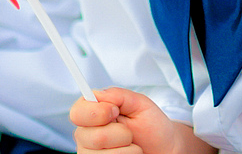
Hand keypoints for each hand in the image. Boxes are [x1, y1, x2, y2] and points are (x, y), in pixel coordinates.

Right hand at [70, 89, 214, 153]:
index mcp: (91, 114)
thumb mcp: (139, 103)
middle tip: (129, 133)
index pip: (77, 113)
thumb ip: (119, 96)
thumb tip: (97, 94)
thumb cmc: (151, 126)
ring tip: (131, 146)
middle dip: (120, 134)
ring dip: (127, 150)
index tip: (115, 111)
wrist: (164, 148)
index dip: (96, 112)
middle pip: (92, 137)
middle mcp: (86, 136)